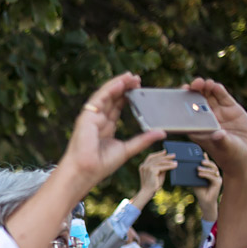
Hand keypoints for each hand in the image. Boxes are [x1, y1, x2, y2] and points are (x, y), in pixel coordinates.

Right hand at [59, 72, 166, 189]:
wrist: (85, 171)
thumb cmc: (100, 165)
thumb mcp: (127, 150)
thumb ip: (143, 140)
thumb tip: (161, 133)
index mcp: (106, 127)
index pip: (117, 106)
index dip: (128, 97)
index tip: (139, 89)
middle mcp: (98, 120)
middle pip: (112, 98)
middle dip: (125, 87)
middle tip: (138, 79)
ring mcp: (91, 117)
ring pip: (105, 95)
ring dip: (118, 84)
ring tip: (131, 76)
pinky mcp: (86, 117)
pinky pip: (99, 99)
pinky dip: (109, 89)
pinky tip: (120, 82)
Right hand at [137, 151, 176, 194]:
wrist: (148, 192)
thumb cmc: (153, 184)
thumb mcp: (157, 174)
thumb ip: (160, 168)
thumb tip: (168, 162)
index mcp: (143, 166)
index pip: (150, 157)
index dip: (158, 154)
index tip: (165, 151)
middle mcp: (144, 166)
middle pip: (156, 158)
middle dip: (166, 156)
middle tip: (173, 155)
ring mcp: (147, 167)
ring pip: (160, 162)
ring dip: (169, 161)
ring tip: (175, 162)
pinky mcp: (152, 170)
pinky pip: (162, 166)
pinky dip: (169, 166)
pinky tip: (174, 166)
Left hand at [184, 78, 246, 179]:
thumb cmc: (232, 156)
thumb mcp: (226, 149)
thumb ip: (222, 141)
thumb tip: (218, 134)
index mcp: (198, 130)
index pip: (186, 116)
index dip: (181, 106)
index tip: (178, 98)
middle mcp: (206, 120)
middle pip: (196, 103)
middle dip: (193, 93)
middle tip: (192, 85)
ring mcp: (219, 113)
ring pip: (209, 97)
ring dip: (204, 88)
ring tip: (203, 82)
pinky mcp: (231, 109)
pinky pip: (223, 97)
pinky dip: (218, 91)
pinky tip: (215, 85)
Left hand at [194, 154, 221, 221]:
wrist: (204, 201)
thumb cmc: (199, 191)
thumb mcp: (195, 180)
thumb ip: (193, 174)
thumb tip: (186, 166)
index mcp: (210, 173)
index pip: (209, 164)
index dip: (206, 158)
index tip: (201, 153)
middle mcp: (215, 174)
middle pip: (212, 165)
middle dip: (207, 162)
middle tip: (200, 160)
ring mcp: (218, 178)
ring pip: (213, 170)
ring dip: (205, 168)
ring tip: (198, 168)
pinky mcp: (218, 183)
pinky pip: (213, 177)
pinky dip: (206, 175)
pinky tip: (200, 174)